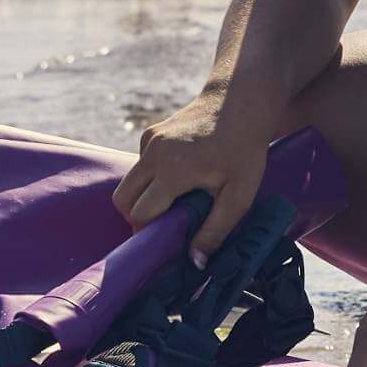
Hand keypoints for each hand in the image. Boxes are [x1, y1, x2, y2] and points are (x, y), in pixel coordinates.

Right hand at [118, 93, 263, 258]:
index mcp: (172, 170)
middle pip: (122, 200)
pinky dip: (151, 179)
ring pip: (129, 183)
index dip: (149, 232)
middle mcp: (153, 153)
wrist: (241, 103)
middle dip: (137, 217)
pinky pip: (139, 166)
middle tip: (166, 225)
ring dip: (144, 198)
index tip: (167, 240)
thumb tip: (195, 264)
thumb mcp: (239, 196)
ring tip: (177, 201)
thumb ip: (215, 231)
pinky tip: (181, 177)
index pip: (140, 213)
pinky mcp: (150, 133)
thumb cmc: (244, 151)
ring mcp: (148, 140)